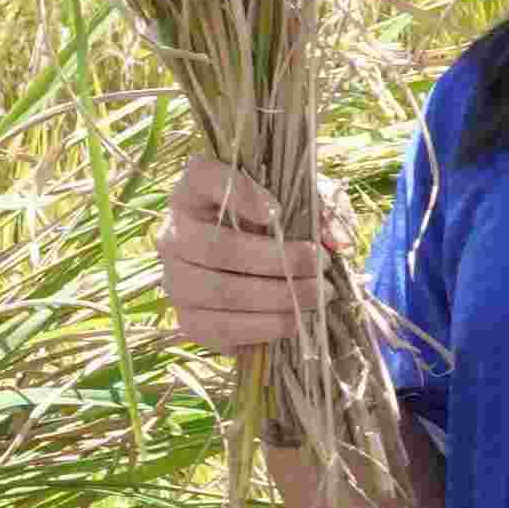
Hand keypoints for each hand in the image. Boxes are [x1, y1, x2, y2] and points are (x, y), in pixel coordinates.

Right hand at [158, 156, 331, 361]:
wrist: (264, 272)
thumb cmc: (282, 227)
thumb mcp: (301, 206)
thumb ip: (320, 213)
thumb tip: (335, 240)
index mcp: (194, 191)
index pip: (203, 178)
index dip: (238, 194)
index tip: (277, 211)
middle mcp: (173, 233)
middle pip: (217, 248)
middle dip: (280, 262)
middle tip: (323, 267)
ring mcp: (173, 278)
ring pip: (219, 292)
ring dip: (277, 299)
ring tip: (318, 298)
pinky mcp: (186, 318)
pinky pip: (217, 329)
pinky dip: (261, 329)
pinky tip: (294, 322)